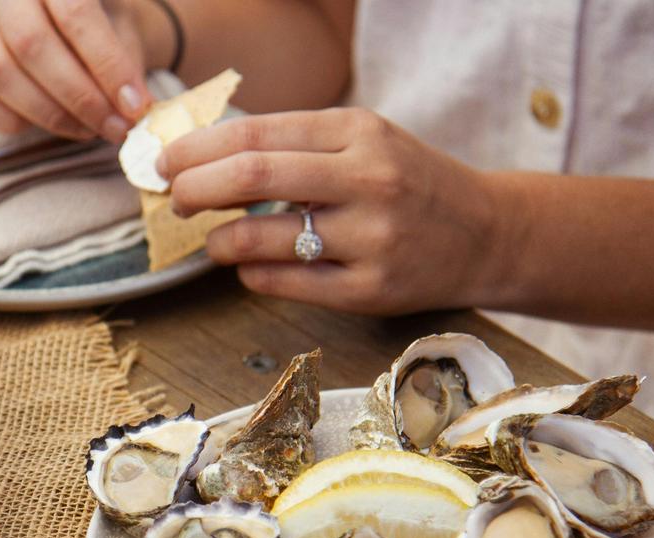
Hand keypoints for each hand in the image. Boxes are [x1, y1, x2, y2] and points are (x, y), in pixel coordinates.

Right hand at [0, 0, 152, 142]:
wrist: (64, 19)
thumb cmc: (97, 25)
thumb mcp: (119, 29)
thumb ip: (125, 62)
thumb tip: (132, 107)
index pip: (74, 12)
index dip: (106, 64)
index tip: (134, 105)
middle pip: (31, 44)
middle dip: (79, 96)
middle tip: (112, 126)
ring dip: (47, 114)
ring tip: (85, 129)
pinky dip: (5, 120)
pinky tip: (37, 125)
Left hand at [156, 108, 506, 314]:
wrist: (487, 233)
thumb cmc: (408, 184)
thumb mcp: (363, 142)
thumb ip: (294, 146)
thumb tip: (205, 159)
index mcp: (358, 132)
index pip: (256, 134)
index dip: (197, 149)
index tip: (165, 162)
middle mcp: (367, 179)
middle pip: (252, 176)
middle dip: (195, 188)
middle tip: (175, 200)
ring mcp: (370, 237)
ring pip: (262, 236)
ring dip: (219, 239)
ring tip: (212, 240)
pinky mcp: (370, 290)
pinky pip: (285, 282)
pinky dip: (251, 273)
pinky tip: (248, 266)